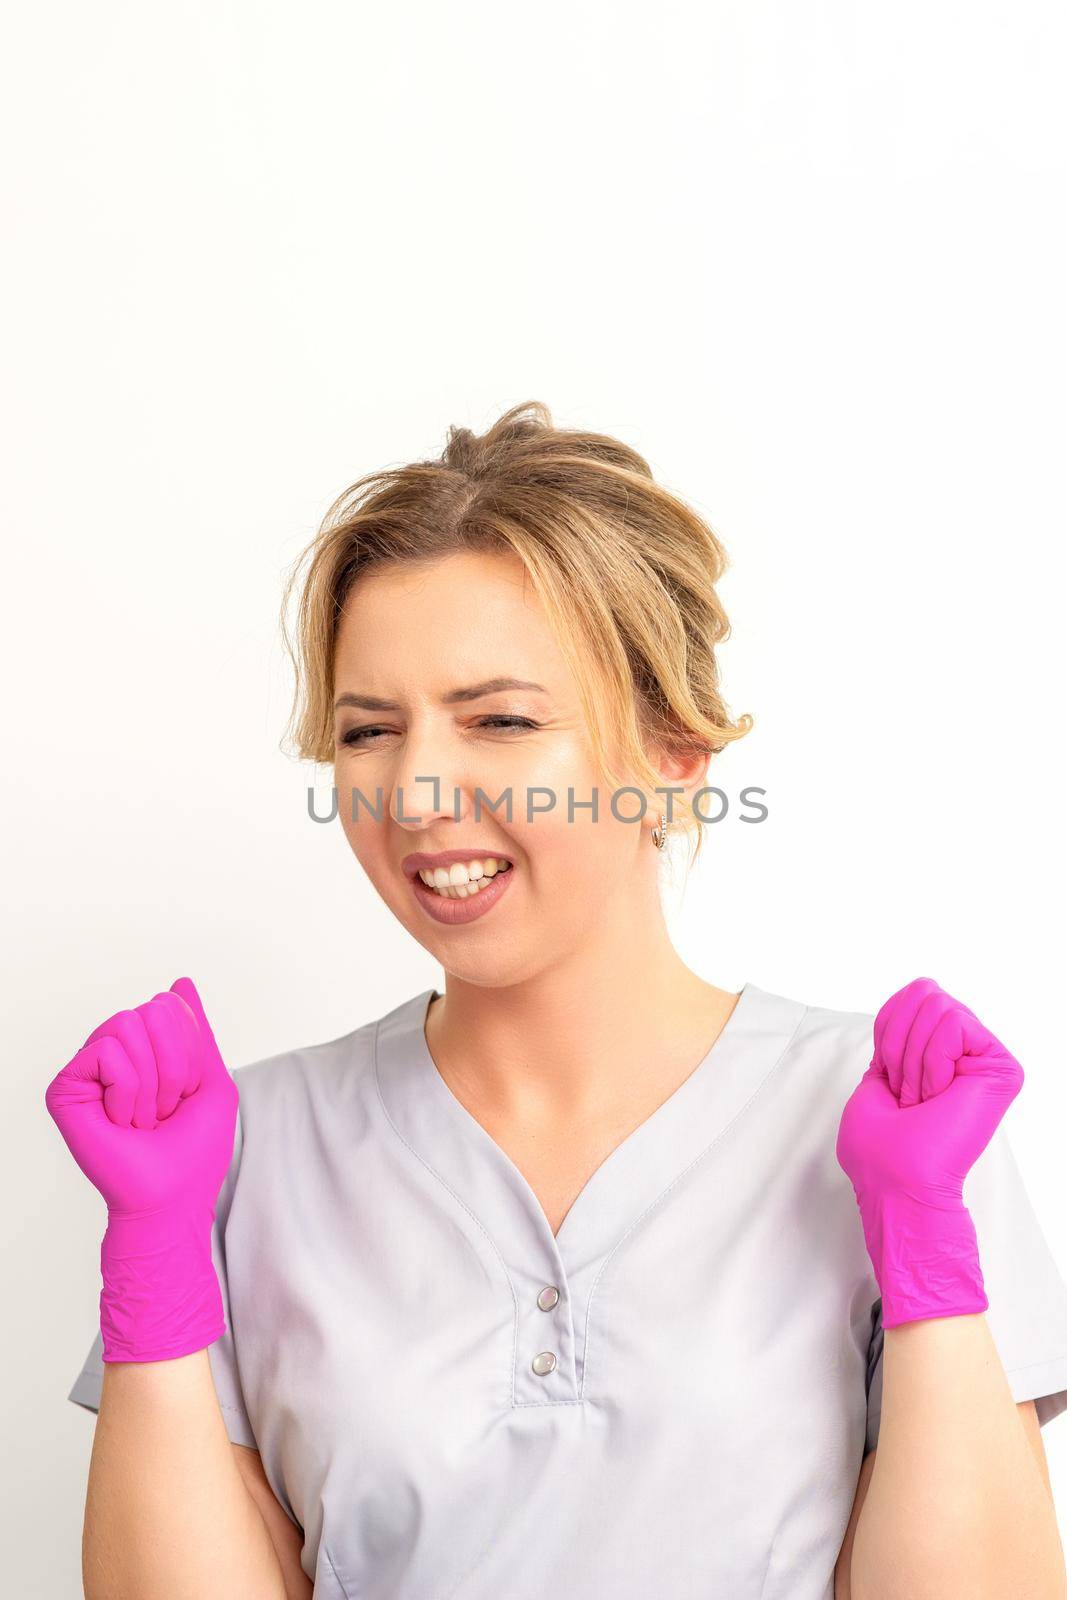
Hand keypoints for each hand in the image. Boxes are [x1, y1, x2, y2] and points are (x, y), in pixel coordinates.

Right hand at [46, 976, 238, 1361]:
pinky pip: (106, 1050)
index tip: (184, 1097)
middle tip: (163, 1110)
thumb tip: (180, 984)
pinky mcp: (65, 1087)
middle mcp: (114, 1054)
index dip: (191, 1053)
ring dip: (151, 1081)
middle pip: (152, 1010)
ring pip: (128, 1023)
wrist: (170, 1199)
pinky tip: (119, 1120)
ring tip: (141, 1118)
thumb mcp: (211, 1081)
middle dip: (173, 1065)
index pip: (171, 1006)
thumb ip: (196, 1031)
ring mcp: (88, 1069)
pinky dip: (127, 1088)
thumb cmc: (193, 1151)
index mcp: (146, 1050)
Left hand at [835, 976, 1023, 1327]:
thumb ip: (894, 1047)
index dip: (887, 1031)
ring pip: (938, 1006)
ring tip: (924, 1101)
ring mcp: (984, 1059)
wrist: (899, 1186)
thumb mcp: (874, 1085)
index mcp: (936, 1057)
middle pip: (925, 993)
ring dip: (914, 1059)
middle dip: (900, 1044)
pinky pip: (954, 1023)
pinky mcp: (1001, 1069)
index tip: (890, 1080)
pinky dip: (932, 1060)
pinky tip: (940, 1096)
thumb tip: (910, 1007)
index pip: (910, 997)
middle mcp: (964, 1053)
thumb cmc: (880, 1153)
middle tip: (909, 1095)